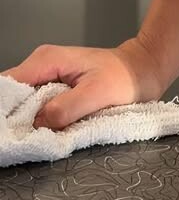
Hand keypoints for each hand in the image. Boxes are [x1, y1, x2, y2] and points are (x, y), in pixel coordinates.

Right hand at [0, 36, 169, 131]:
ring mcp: (47, 77)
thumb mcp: (98, 94)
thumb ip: (66, 108)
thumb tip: (38, 123)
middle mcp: (42, 65)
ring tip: (37, 138)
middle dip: (14, 119)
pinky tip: (47, 132)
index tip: (9, 132)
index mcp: (47, 60)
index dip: (5, 109)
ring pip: (21, 104)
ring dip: (26, 122)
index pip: (8, 84)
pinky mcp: (54, 89)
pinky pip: (35, 107)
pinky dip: (38, 121)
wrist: (143, 70)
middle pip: (11, 96)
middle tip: (24, 140)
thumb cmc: (126, 77)